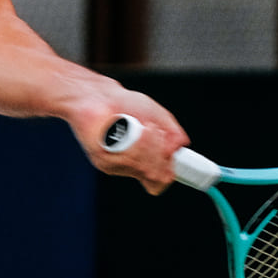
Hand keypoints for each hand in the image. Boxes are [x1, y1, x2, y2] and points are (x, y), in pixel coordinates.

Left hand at [71, 89, 188, 194]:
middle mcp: (129, 166)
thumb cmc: (125, 104)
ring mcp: (115, 164)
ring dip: (151, 145)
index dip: (169, 171)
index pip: (158, 183)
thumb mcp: (157, 116)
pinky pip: (129, 158)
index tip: (172, 155)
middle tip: (157, 133)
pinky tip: (137, 128)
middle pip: (156, 176)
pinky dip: (138, 142)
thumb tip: (180, 148)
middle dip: (162, 153)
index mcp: (143, 160)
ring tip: (146, 127)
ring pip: (144, 167)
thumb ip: (173, 133)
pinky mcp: (102, 158)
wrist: (98, 94)